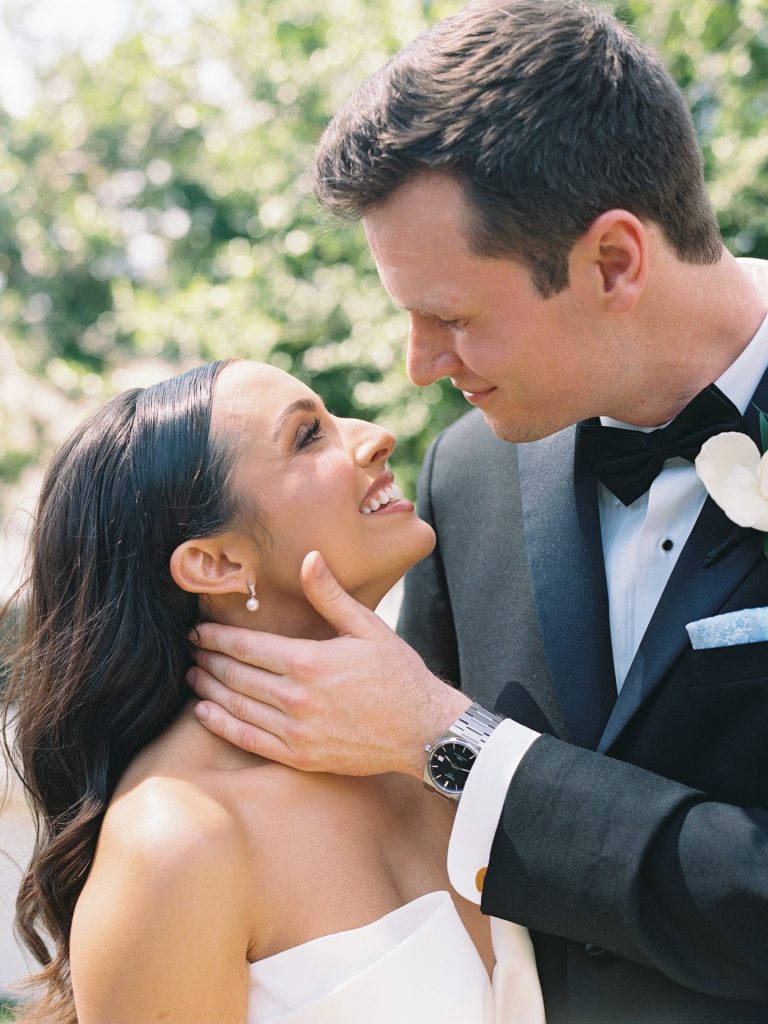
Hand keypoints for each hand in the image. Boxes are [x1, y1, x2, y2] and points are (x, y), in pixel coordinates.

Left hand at [188, 551, 470, 777]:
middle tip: (191, 650)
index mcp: (308, 661)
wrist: (423, 731)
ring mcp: (296, 731)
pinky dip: (221, 724)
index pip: (246, 646)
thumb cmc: (398, 675)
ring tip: (193, 676)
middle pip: (235, 675)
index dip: (216, 637)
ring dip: (208, 689)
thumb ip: (330, 595)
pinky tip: (205, 712)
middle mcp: (295, 698)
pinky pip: (249, 740)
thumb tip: (309, 558)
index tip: (197, 630)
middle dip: (207, 660)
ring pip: (236, 706)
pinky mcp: (300, 757)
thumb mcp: (368, 627)